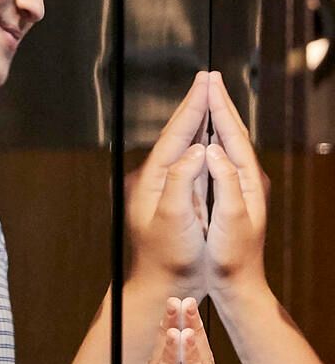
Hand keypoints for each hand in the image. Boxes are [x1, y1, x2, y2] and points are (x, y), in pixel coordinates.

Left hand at [127, 75, 211, 293]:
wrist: (163, 284)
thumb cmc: (169, 256)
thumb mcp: (174, 218)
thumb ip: (181, 182)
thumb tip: (195, 149)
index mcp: (154, 179)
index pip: (175, 134)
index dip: (193, 107)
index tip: (205, 83)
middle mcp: (157, 178)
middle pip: (177, 133)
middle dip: (193, 106)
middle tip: (207, 80)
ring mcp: (165, 187)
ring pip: (182, 144)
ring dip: (196, 120)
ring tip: (208, 98)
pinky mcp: (175, 197)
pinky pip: (188, 159)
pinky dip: (199, 142)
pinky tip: (206, 136)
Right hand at [202, 75, 269, 304]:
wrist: (238, 284)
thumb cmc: (231, 257)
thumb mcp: (231, 218)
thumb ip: (225, 181)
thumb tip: (212, 148)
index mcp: (247, 181)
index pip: (233, 134)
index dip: (219, 108)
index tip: (208, 83)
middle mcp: (247, 179)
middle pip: (233, 133)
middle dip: (220, 105)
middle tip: (208, 79)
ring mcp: (240, 186)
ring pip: (228, 143)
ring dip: (216, 119)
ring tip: (206, 99)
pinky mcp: (231, 195)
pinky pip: (221, 157)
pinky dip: (211, 139)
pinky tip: (204, 136)